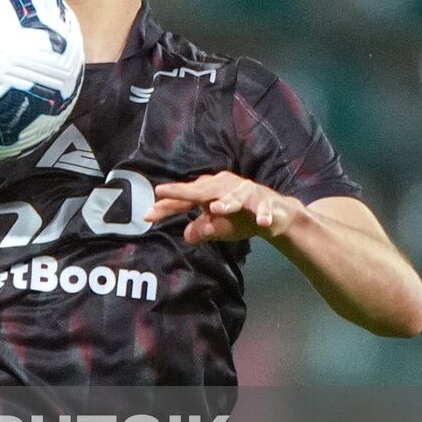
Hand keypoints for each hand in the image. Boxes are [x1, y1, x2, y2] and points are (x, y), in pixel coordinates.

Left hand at [144, 171, 301, 243]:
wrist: (275, 215)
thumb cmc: (241, 218)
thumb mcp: (217, 226)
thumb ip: (201, 228)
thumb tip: (186, 235)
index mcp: (209, 192)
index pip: (183, 199)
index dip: (165, 206)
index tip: (146, 215)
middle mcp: (224, 186)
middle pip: (201, 190)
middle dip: (183, 191)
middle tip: (163, 191)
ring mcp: (246, 192)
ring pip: (234, 197)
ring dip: (227, 203)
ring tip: (217, 209)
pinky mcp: (265, 202)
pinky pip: (264, 209)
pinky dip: (264, 215)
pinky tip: (263, 223)